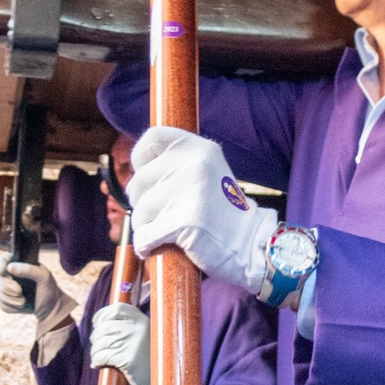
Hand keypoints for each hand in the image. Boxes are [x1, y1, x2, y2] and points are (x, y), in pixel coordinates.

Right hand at [0, 256, 75, 329]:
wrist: (50, 307)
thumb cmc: (49, 288)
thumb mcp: (44, 276)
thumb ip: (28, 269)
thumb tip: (10, 268)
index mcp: (19, 264)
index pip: (3, 260)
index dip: (0, 264)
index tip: (4, 270)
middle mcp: (10, 275)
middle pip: (0, 280)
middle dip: (10, 288)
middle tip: (20, 291)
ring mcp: (7, 288)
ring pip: (0, 294)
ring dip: (13, 300)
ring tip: (24, 300)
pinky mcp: (6, 301)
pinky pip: (2, 305)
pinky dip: (12, 307)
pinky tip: (22, 305)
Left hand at [90, 303, 150, 384]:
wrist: (162, 383)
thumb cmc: (149, 361)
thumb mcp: (143, 338)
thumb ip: (128, 327)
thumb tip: (100, 323)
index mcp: (143, 320)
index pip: (117, 309)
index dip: (103, 315)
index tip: (97, 324)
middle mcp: (139, 328)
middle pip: (106, 326)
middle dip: (96, 337)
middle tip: (96, 347)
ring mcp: (134, 342)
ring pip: (102, 341)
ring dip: (95, 351)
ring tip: (97, 357)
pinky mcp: (128, 359)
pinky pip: (102, 355)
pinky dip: (97, 360)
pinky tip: (98, 364)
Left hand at [128, 128, 276, 293]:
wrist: (251, 243)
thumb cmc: (222, 211)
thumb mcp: (206, 171)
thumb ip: (176, 164)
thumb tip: (133, 178)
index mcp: (200, 148)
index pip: (153, 138)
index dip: (140, 158)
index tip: (147, 175)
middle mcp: (193, 165)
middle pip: (139, 181)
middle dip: (143, 202)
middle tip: (165, 212)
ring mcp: (187, 193)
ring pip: (140, 211)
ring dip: (147, 225)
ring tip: (169, 230)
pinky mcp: (182, 223)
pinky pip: (144, 235)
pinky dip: (146, 245)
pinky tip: (156, 246)